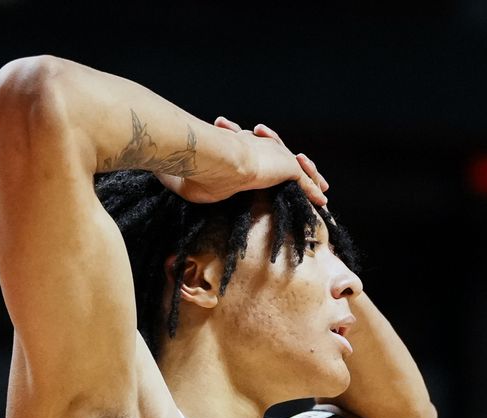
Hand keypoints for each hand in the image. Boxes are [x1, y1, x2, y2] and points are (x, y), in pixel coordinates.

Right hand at [156, 117, 328, 205]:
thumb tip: (165, 185)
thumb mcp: (186, 183)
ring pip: (295, 166)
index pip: (251, 157)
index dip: (259, 166)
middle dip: (290, 167)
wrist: (210, 157)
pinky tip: (322, 199)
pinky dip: (312, 188)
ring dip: (309, 176)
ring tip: (321, 191)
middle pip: (277, 157)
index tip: (260, 175)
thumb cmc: (194, 170)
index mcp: (234, 151)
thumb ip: (182, 184)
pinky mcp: (284, 166)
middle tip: (300, 173)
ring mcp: (271, 154)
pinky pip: (303, 179)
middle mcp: (255, 148)